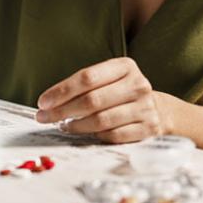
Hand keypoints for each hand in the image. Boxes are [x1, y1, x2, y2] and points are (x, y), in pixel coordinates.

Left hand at [35, 57, 167, 142]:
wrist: (159, 109)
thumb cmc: (122, 94)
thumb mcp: (108, 80)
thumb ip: (83, 87)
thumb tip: (48, 103)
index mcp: (125, 67)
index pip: (87, 77)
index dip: (62, 91)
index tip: (43, 102)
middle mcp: (138, 84)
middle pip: (92, 100)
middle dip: (62, 111)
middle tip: (44, 118)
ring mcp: (145, 107)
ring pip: (101, 120)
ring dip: (76, 126)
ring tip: (63, 126)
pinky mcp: (147, 128)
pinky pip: (114, 135)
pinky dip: (96, 136)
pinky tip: (86, 133)